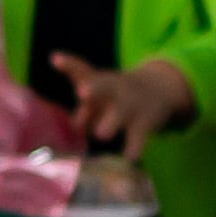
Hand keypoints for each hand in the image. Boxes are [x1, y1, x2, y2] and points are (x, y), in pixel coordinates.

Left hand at [53, 54, 195, 151]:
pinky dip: (134, 147)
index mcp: (99, 81)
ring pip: (119, 114)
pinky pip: (138, 138)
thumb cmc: (116, 95)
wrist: (159, 88)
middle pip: (104, 85)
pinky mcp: (144, 124)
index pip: (81, 69)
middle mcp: (114, 90)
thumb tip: (75, 127)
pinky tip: (129, 157)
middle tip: (82, 93)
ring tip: (101, 134)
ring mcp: (130, 106)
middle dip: (93, 88)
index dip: (69, 65)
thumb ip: (83, 112)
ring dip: (109, 124)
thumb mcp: (99, 97)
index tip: (56, 59)